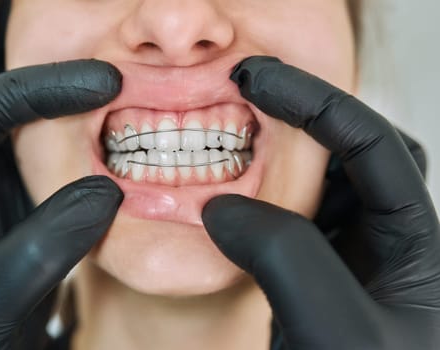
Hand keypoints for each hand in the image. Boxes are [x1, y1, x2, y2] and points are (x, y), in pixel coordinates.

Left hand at [0, 33, 122, 349]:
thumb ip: (42, 248)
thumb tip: (105, 193)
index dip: (47, 87)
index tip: (107, 82)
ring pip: (11, 109)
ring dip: (35, 66)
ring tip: (64, 29)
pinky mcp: (21, 204)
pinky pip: (44, 148)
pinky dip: (64, 118)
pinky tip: (93, 106)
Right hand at [202, 56, 439, 348]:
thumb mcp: (332, 330)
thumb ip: (283, 255)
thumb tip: (222, 206)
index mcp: (419, 246)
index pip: (371, 145)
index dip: (313, 102)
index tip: (257, 80)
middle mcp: (392, 244)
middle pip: (358, 153)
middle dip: (306, 117)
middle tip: (252, 93)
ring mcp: (357, 261)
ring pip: (325, 186)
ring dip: (284, 161)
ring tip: (241, 142)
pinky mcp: (324, 279)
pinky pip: (297, 223)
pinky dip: (265, 203)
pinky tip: (237, 205)